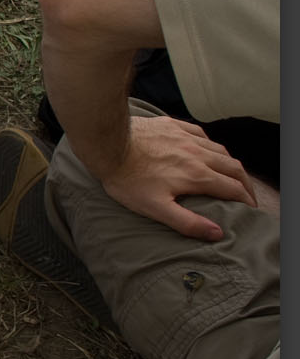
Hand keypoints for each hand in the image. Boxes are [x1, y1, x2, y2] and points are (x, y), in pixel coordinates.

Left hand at [98, 115, 256, 240]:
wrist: (107, 145)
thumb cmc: (127, 179)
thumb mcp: (155, 208)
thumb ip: (187, 221)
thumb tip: (217, 232)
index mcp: (197, 175)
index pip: (233, 189)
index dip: (246, 200)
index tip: (250, 208)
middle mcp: (197, 154)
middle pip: (233, 167)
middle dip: (244, 182)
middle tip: (246, 193)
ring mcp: (185, 137)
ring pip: (219, 149)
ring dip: (230, 163)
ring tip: (231, 173)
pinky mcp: (171, 125)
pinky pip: (199, 133)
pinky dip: (210, 144)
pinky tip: (206, 148)